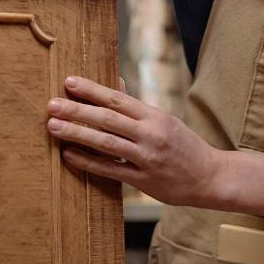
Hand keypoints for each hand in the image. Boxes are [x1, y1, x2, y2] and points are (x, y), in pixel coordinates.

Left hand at [46, 76, 220, 205]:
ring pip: (107, 143)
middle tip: (51, 105)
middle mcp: (150, 134)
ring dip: (78, 134)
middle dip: (77, 111)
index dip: (92, 90)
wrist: (212, 177)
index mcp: (154, 116)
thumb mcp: (164, 119)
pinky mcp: (144, 181)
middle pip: (108, 119)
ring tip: (53, 127)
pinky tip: (69, 156)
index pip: (118, 98)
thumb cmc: (183, 145)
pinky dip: (89, 162)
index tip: (69, 82)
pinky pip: (111, 170)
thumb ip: (136, 106)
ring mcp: (147, 158)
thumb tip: (115, 83)